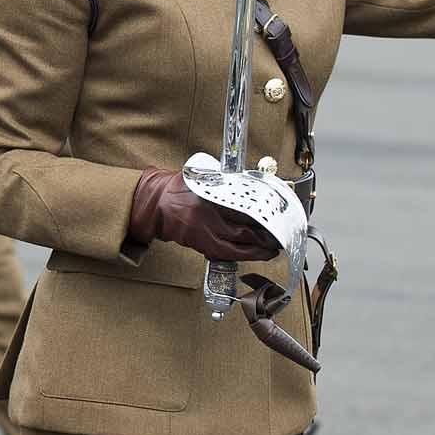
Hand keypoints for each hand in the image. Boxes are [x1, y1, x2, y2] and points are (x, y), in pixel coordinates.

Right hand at [128, 155, 282, 261]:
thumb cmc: (177, 189)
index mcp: (209, 196)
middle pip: (242, 230)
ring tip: (271, 250)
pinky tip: (253, 255)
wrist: (154, 205)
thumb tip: (249, 190)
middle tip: (279, 236)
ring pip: (236, 247)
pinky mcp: (200, 244)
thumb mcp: (201, 179)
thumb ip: (223, 184)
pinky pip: (225, 254)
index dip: (261, 215)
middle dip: (263, 236)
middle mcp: (207, 216)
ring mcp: (203, 233)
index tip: (275, 216)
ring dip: (256, 250)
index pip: (241, 208)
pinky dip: (242, 256)